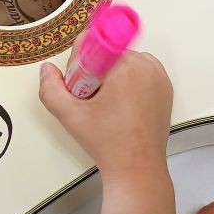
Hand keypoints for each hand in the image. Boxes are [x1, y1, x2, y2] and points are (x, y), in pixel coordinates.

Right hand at [39, 52, 175, 213]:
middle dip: (95, 74)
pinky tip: (122, 106)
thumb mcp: (70, 116)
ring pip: (124, 63)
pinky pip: (140, 73)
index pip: (93, 46)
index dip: (80, 66)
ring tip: (108, 107)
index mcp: (126, 66)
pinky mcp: (165, 87)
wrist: (137, 168)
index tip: (83, 89)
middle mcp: (147, 65)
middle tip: (93, 103)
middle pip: (108, 55)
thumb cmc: (108, 143)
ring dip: (112, 77)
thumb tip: (47, 70)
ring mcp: (159, 76)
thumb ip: (51, 89)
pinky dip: (129, 83)